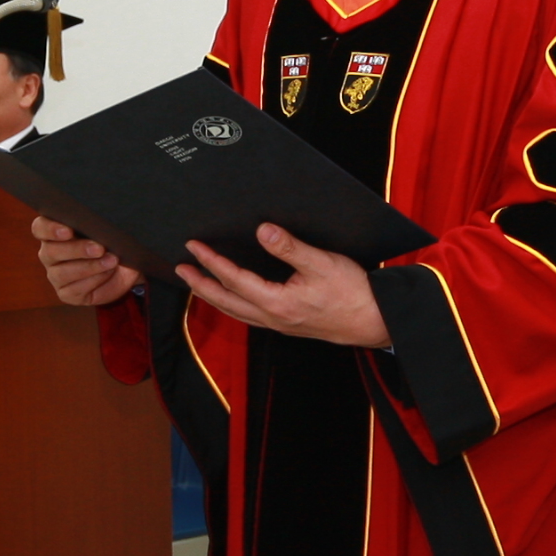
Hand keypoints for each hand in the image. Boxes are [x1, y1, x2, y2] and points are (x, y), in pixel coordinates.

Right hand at [32, 215, 139, 308]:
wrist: (120, 270)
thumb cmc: (108, 244)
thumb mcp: (103, 232)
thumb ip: (94, 226)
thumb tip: (99, 226)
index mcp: (53, 233)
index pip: (40, 228)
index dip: (50, 229)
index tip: (68, 231)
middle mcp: (49, 254)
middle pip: (50, 251)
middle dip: (76, 249)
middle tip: (99, 248)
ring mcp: (55, 275)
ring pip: (62, 273)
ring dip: (89, 267)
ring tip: (110, 261)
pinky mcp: (65, 293)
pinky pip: (74, 289)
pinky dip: (94, 280)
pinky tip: (107, 273)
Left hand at [176, 225, 389, 347]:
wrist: (375, 321)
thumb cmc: (353, 293)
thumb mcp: (321, 263)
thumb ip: (288, 247)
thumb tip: (261, 230)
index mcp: (277, 302)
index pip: (234, 280)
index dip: (211, 262)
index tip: (194, 247)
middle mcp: (273, 318)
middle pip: (226, 301)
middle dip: (200, 284)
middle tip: (180, 270)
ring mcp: (280, 324)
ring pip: (236, 312)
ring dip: (213, 296)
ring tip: (198, 283)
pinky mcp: (288, 325)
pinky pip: (250, 315)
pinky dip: (233, 304)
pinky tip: (233, 297)